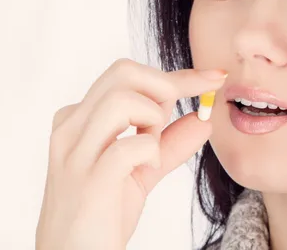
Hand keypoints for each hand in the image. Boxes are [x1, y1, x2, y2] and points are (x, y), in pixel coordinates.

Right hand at [35, 58, 226, 249]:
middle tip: (170, 121)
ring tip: (152, 149)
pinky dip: (151, 151)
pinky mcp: (89, 180)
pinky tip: (148, 168)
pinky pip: (129, 146)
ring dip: (151, 119)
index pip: (129, 76)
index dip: (178, 75)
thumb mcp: (140, 172)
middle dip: (165, 87)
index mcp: (79, 119)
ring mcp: (76, 153)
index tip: (215, 77)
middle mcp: (71, 128)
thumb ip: (168, 144)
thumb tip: (203, 120)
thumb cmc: (101, 215)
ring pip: (122, 100)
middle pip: (123, 72)